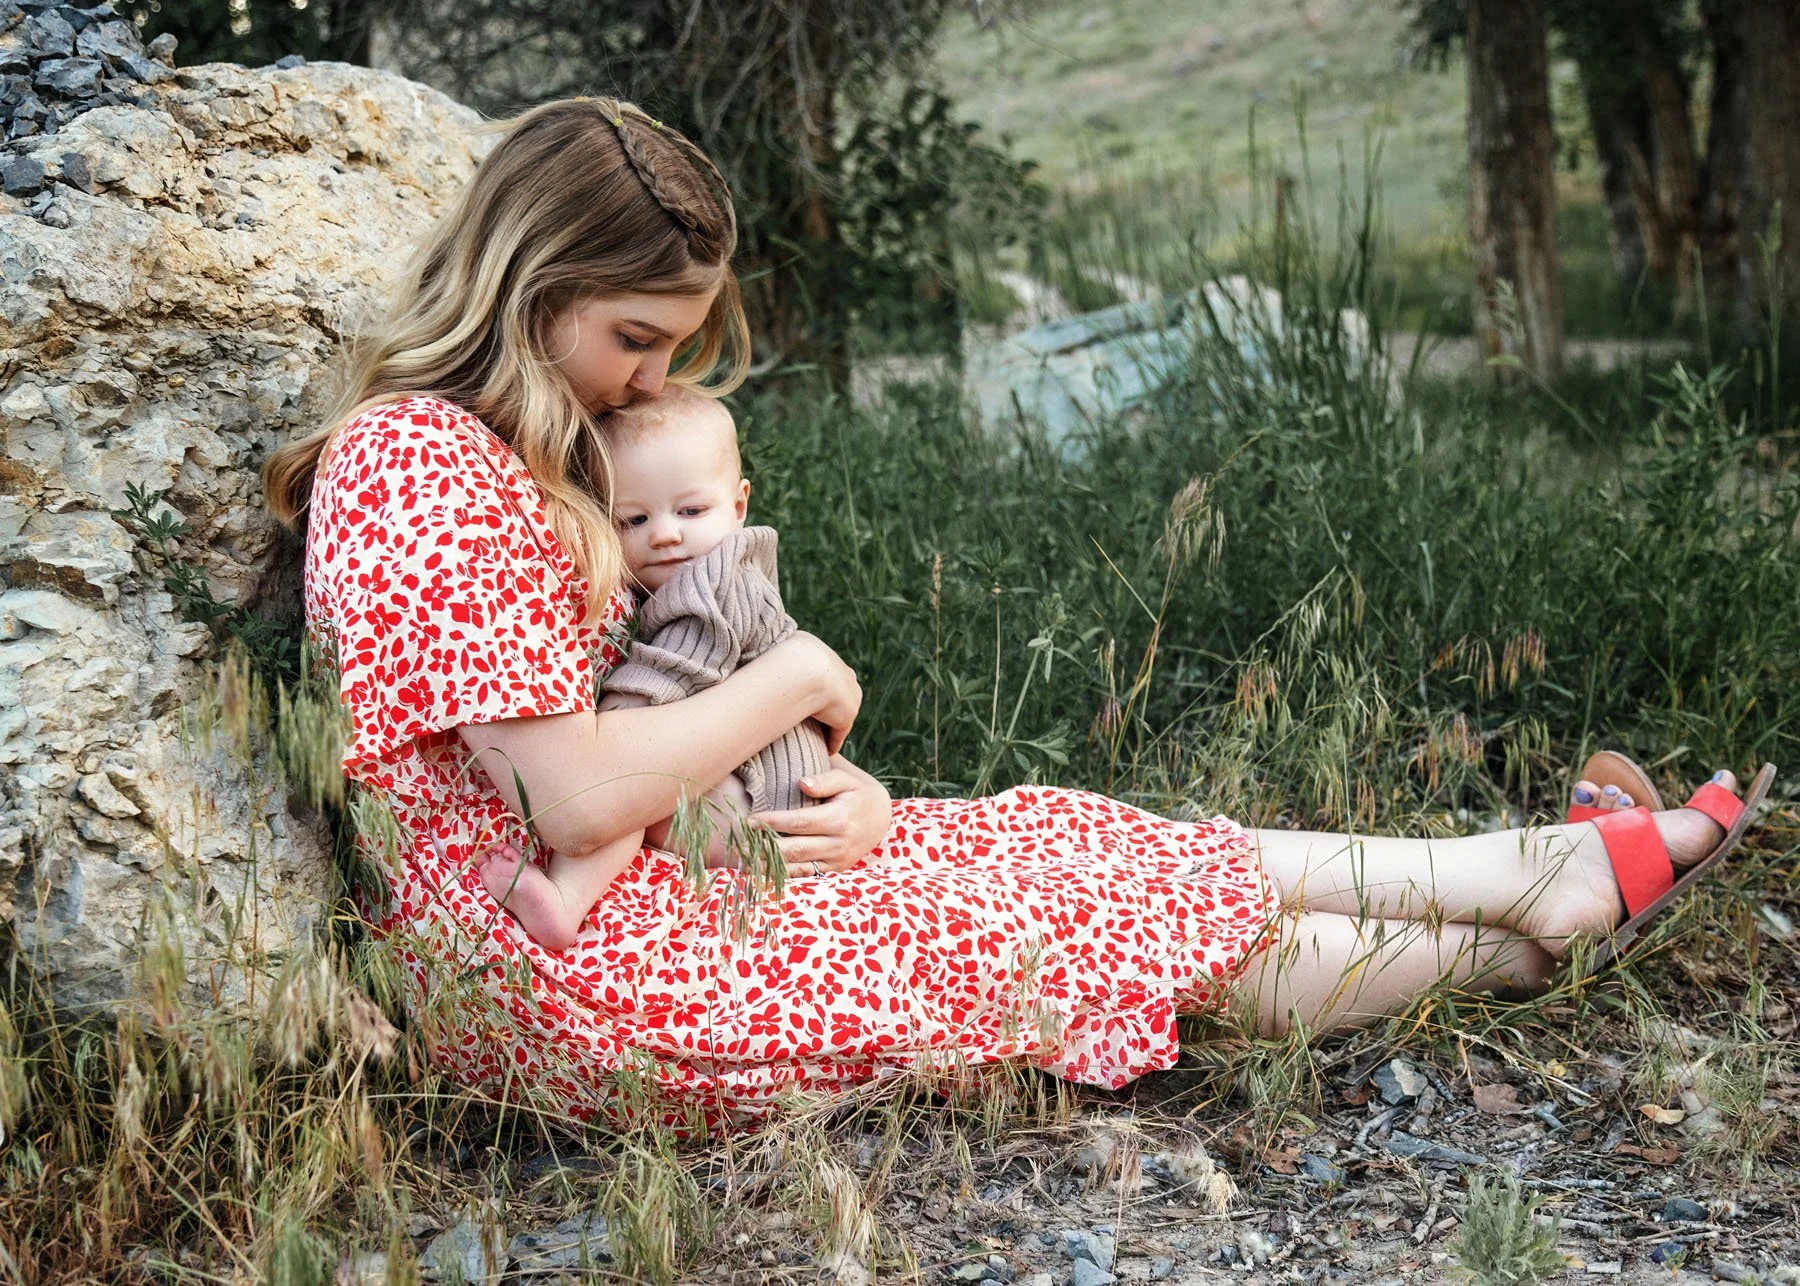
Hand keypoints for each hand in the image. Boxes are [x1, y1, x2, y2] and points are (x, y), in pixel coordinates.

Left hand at [751, 755, 891, 876]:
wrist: (881, 818)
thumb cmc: (856, 792)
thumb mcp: (847, 779)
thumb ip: (825, 779)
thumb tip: (801, 782)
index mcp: (839, 818)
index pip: (799, 822)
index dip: (773, 823)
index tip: (749, 821)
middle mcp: (838, 843)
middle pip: (795, 849)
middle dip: (765, 848)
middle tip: (739, 844)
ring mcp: (837, 860)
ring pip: (798, 867)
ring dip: (770, 866)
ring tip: (744, 861)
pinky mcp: (834, 870)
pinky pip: (806, 875)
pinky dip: (783, 876)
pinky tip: (762, 872)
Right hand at [783, 631, 860, 753]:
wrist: (803, 669)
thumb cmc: (782, 660)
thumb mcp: (776, 655)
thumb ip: (773, 662)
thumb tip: (757, 661)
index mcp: (825, 656)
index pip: (824, 675)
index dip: (813, 688)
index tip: (802, 700)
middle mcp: (843, 673)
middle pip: (838, 694)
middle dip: (829, 706)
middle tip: (812, 721)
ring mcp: (849, 694)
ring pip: (840, 713)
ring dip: (830, 725)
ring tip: (817, 740)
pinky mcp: (847, 713)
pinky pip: (839, 732)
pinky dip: (832, 742)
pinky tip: (825, 751)